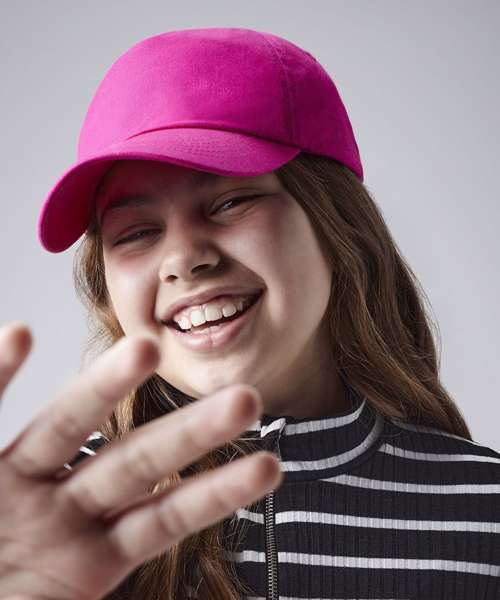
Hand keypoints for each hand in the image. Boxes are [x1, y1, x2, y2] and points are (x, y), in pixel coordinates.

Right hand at [0, 321, 281, 598]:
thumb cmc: (11, 598)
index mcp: (85, 553)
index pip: (163, 518)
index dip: (213, 494)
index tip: (270, 467)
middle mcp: (56, 510)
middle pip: (133, 464)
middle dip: (189, 434)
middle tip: (251, 398)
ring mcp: (9, 488)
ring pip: (63, 429)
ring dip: (105, 389)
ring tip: (149, 348)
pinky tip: (19, 335)